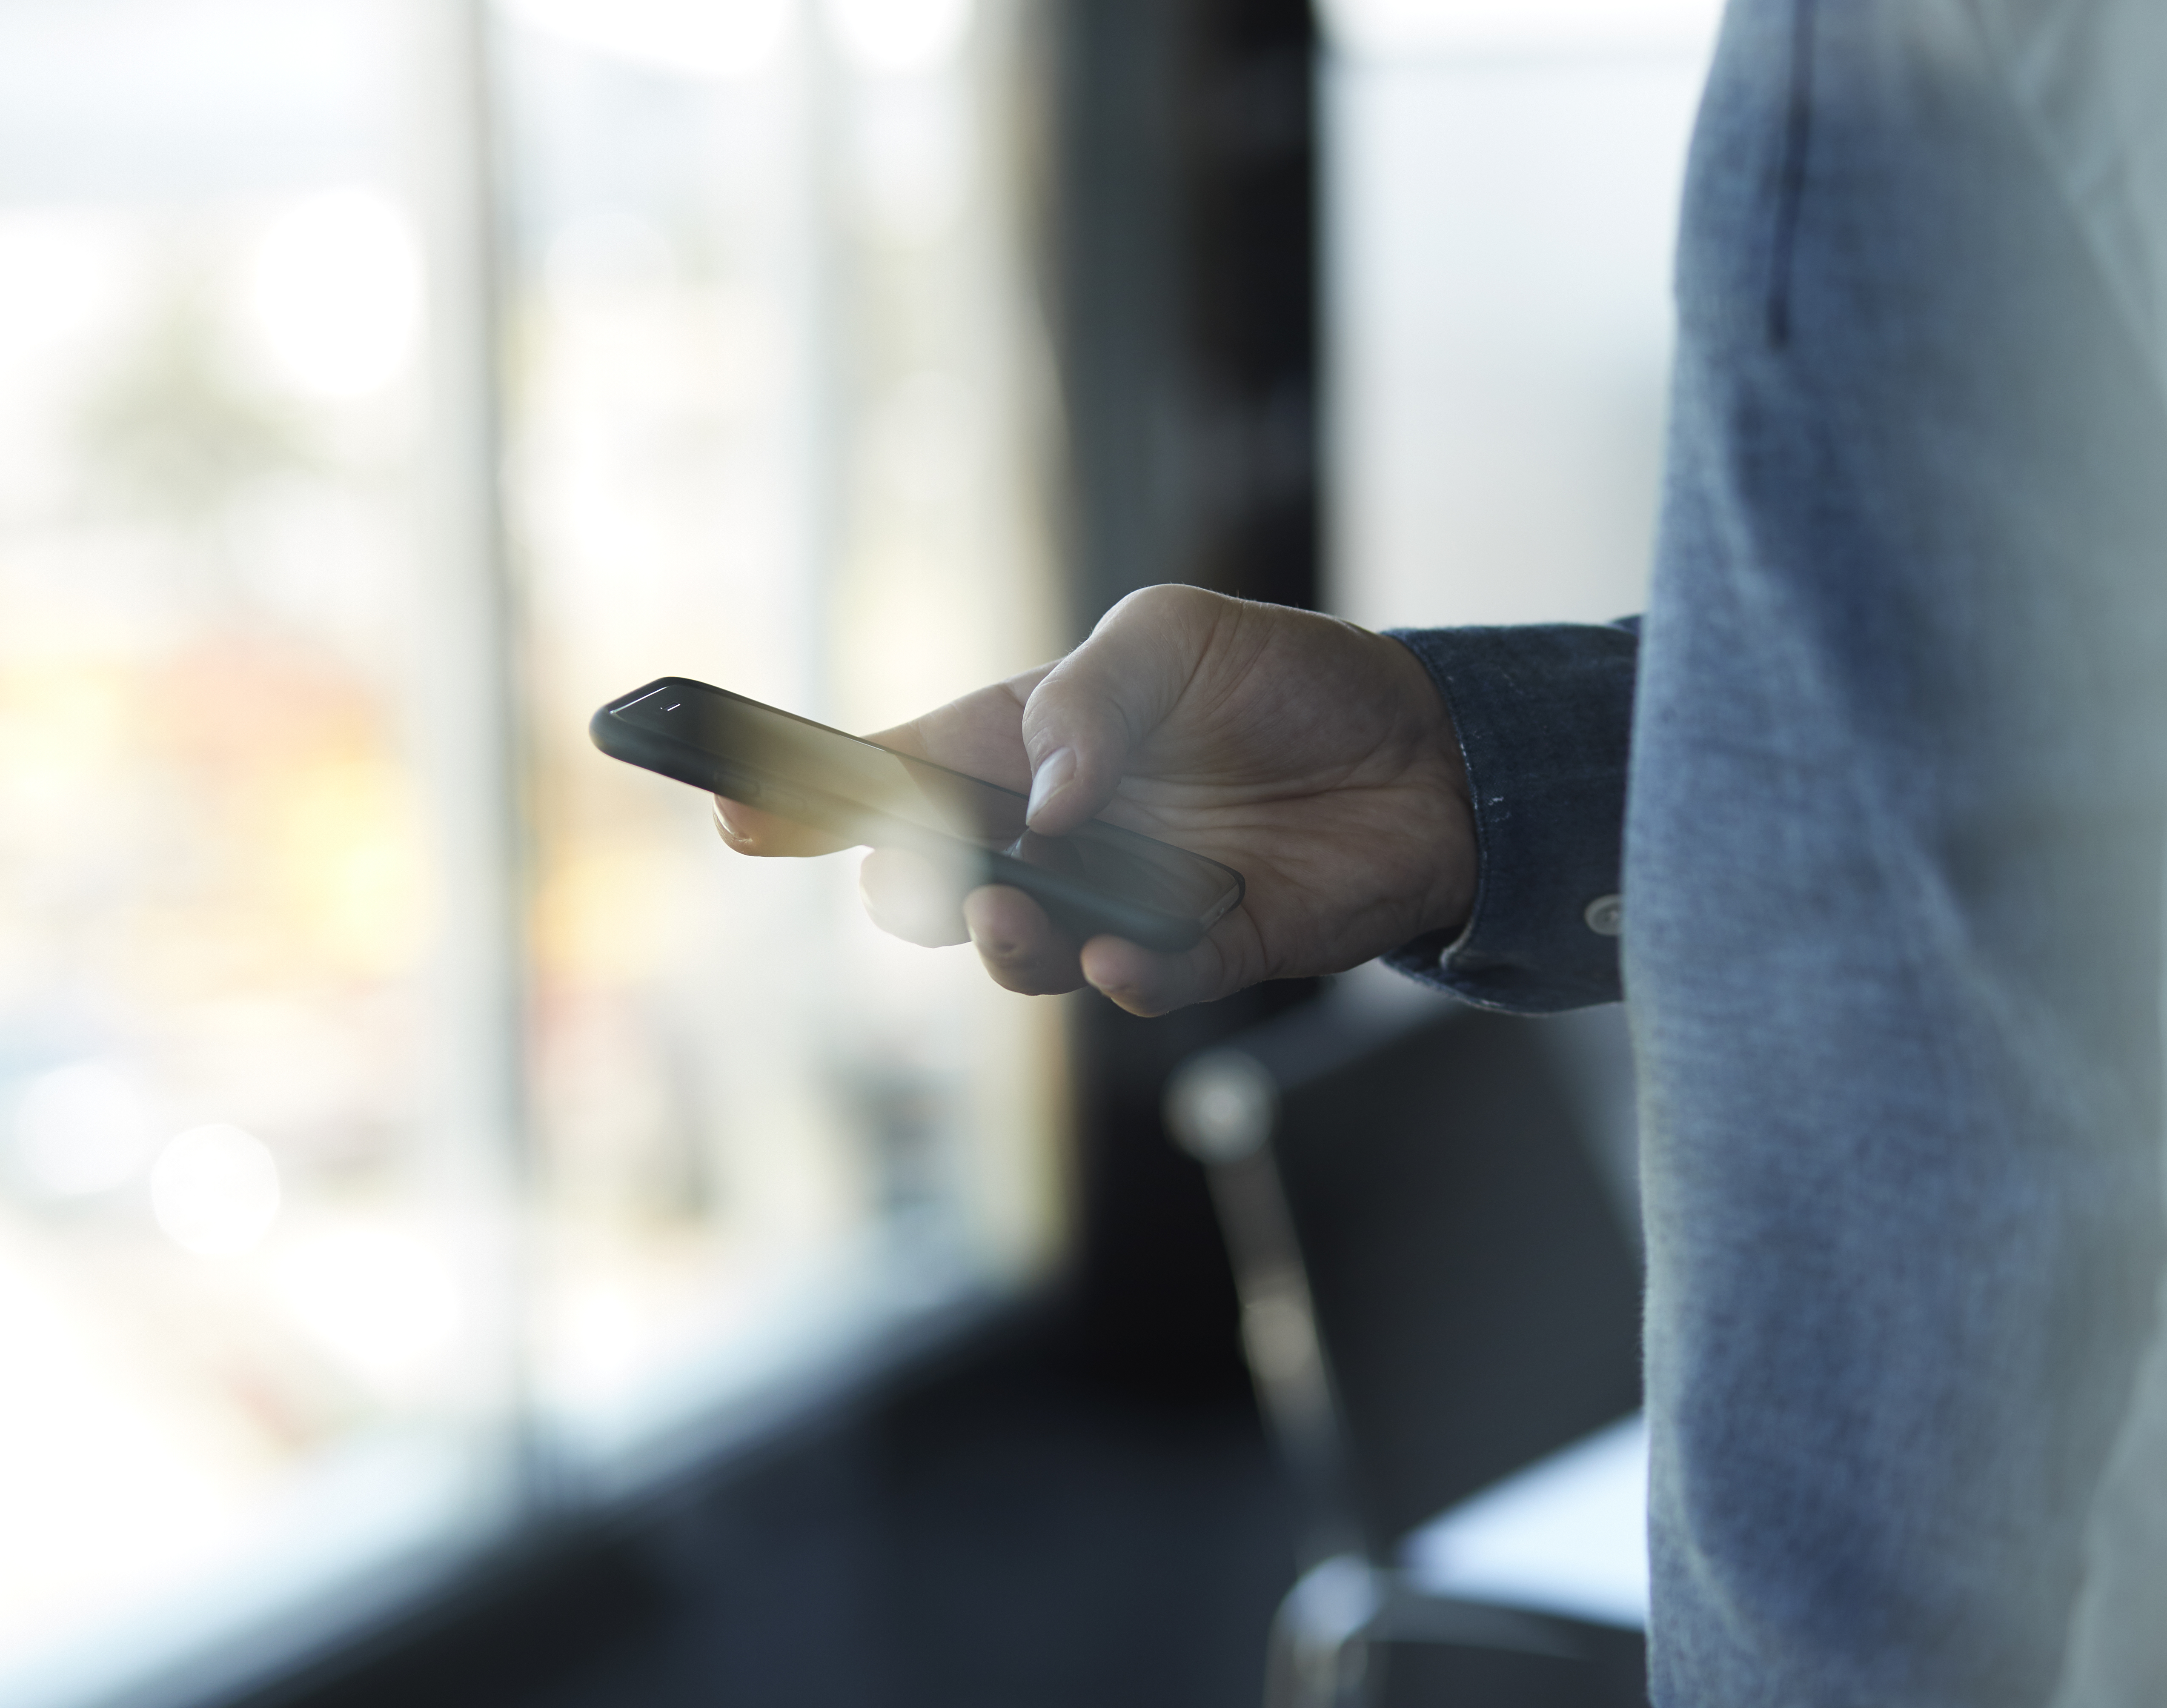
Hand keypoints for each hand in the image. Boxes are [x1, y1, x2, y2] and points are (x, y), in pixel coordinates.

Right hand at [714, 584, 1475, 1015]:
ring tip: (1003, 912)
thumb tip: (1041, 798)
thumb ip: (1090, 701)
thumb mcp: (1178, 636)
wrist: (1430, 750)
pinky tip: (1124, 956)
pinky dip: (1122, 976)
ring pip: (1022, 951)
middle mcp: (1060, 834)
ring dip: (1000, 941)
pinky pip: (1138, 986)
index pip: (900, 771)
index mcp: (1030, 741)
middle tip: (917, 871)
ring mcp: (1122, 902)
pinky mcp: (1202, 955)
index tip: (736, 811)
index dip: (812, 794)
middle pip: (935, 880)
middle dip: (903, 886)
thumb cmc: (1291, 679)